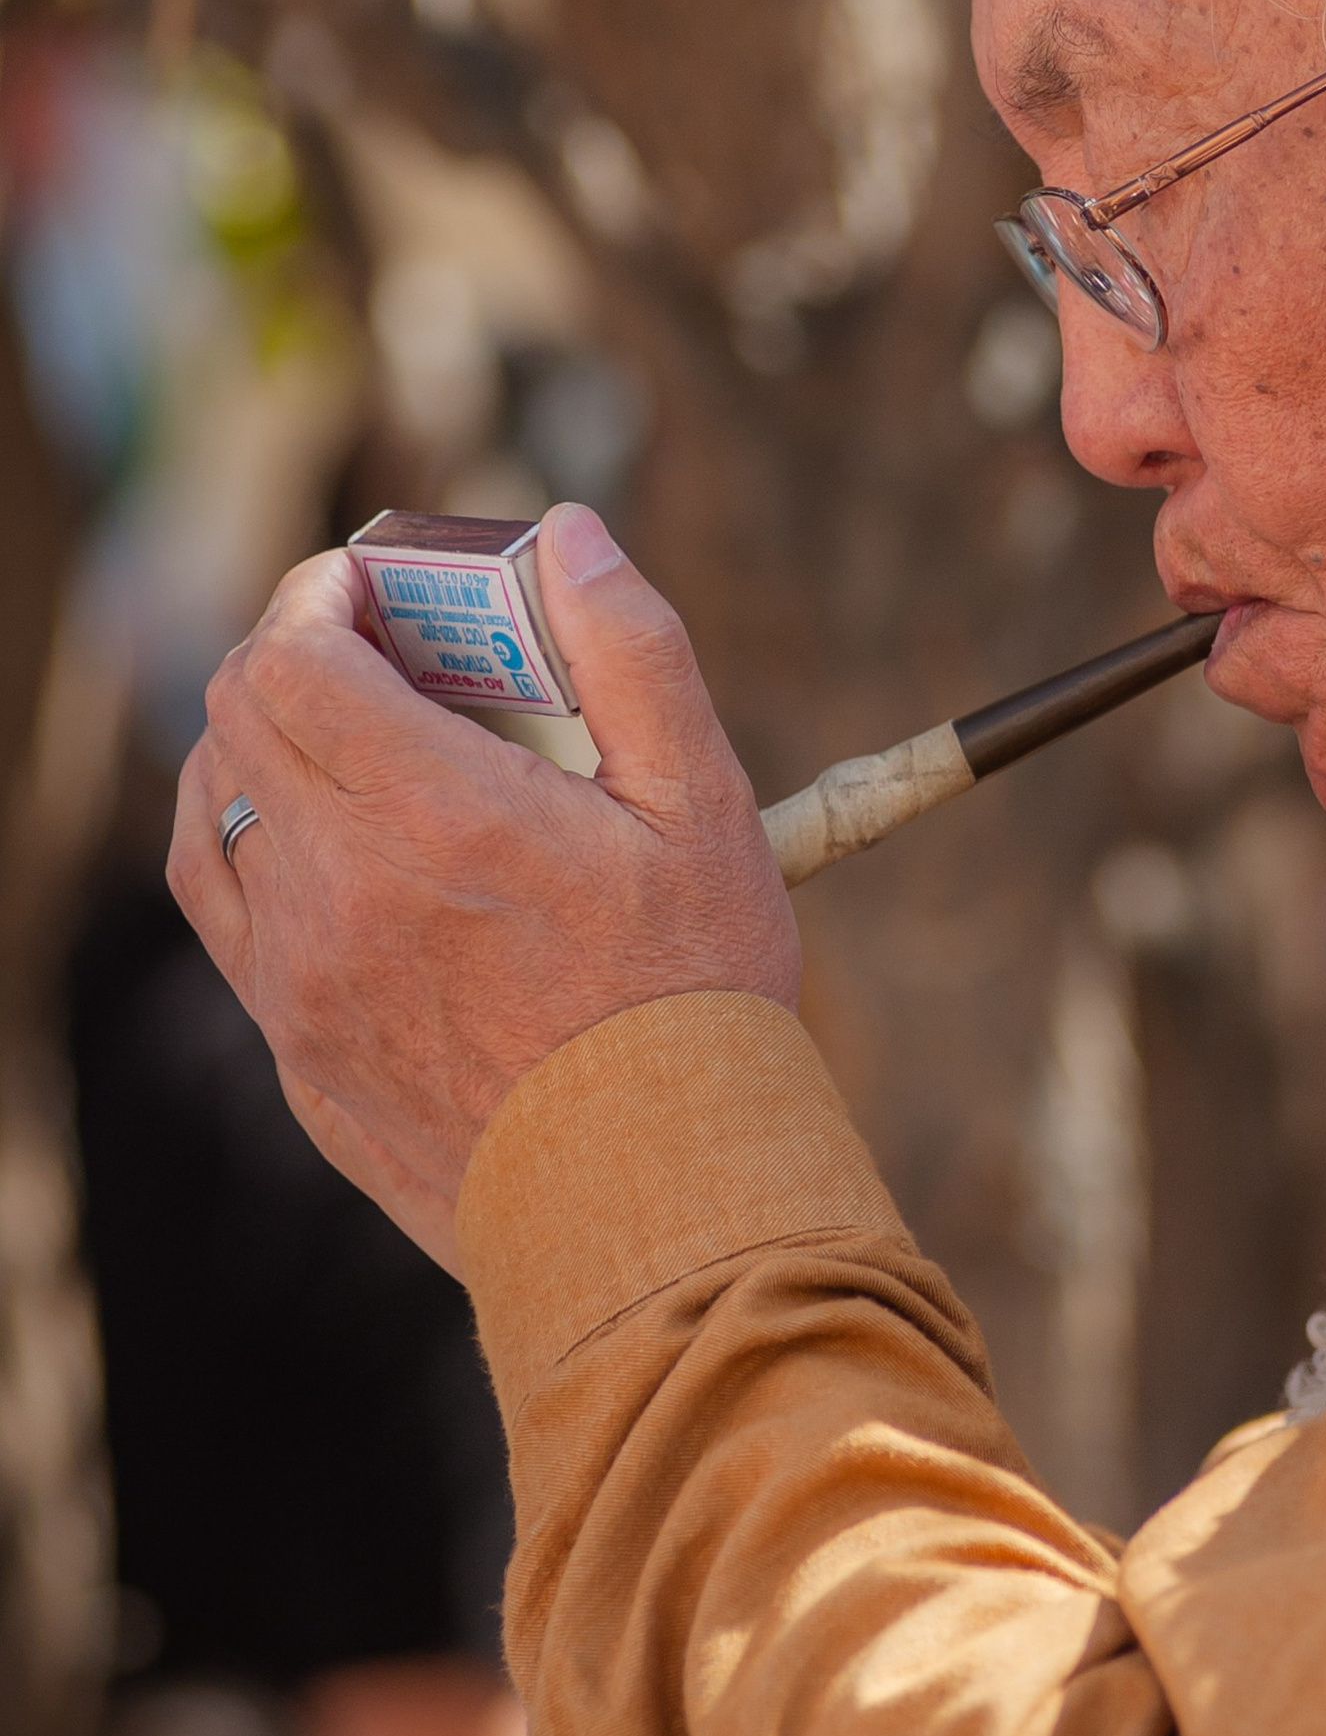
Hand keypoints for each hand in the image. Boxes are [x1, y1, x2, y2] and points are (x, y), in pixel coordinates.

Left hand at [169, 504, 800, 1270]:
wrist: (655, 1202)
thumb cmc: (694, 1001)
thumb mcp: (703, 807)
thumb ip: (633, 650)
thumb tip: (568, 533)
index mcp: (435, 814)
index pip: (295, 655)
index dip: (319, 595)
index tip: (375, 585)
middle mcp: (340, 890)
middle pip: (240, 715)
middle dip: (297, 652)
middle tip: (382, 652)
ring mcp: (301, 977)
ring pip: (213, 810)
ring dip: (261, 745)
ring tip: (346, 741)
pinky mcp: (296, 1049)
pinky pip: (221, 911)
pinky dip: (246, 843)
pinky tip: (316, 843)